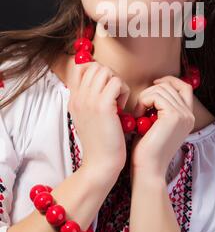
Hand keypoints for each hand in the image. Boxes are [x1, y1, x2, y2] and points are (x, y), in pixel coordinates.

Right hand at [68, 61, 129, 179]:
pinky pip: (117, 82)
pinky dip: (124, 92)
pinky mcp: (103, 106)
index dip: (96, 70)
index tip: (106, 86)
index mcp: (73, 99)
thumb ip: (90, 99)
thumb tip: (102, 82)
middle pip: (95, 66)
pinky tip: (123, 108)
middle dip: (110, 75)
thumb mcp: (88, 117)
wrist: (100, 164)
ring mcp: (89, 101)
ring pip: (106, 71)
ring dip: (118, 82)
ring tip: (119, 101)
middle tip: (115, 95)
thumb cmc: (101, 142)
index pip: (80, 68)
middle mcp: (78, 97)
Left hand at [130, 76, 194, 178]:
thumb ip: (160, 107)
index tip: (154, 84)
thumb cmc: (146, 149)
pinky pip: (156, 95)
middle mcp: (189, 115)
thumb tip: (155, 87)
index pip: (184, 87)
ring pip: (161, 89)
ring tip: (138, 114)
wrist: (148, 169)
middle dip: (151, 91)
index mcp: (187, 117)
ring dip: (145, 97)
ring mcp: (184, 115)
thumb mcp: (156, 123)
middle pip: (170, 86)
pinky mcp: (174, 116)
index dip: (170, 81)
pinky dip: (143, 101)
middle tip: (139, 109)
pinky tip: (138, 116)